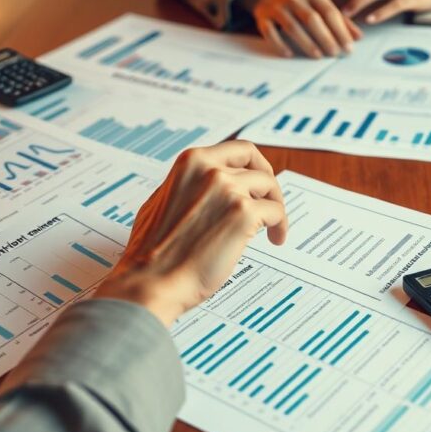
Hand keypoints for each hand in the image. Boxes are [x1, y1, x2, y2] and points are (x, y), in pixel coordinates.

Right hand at [95, 141, 287, 325]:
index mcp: (191, 162)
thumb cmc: (151, 251)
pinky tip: (274, 239)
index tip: (260, 178)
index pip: (238, 150)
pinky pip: (275, 212)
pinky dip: (279, 226)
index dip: (255, 165)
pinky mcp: (243, 215)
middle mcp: (210, 170)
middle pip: (258, 168)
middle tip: (271, 203)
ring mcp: (228, 191)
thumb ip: (188, 186)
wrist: (150, 281)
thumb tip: (206, 187)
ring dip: (275, 208)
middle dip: (269, 186)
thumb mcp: (162, 200)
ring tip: (272, 228)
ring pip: (270, 189)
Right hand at [241, 0, 361, 57]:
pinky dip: (279, 43)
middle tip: (335, 53)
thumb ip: (340, 20)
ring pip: (292, 26)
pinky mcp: (263, 16)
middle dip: (325, 37)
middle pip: (312, 19)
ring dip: (306, 42)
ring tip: (318, 56)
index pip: (330, 13)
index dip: (340, 31)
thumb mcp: (321, 4)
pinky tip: (289, 54)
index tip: (349, 47)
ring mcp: (277, 7)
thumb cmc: (301, 1)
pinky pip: (270, 31)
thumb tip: (358, 37)